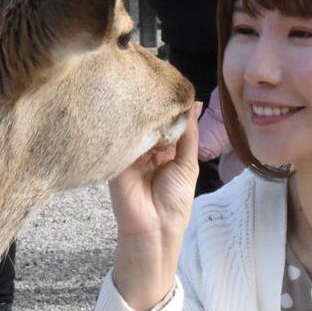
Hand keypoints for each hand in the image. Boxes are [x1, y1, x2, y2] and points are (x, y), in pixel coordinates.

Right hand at [109, 101, 201, 310]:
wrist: (154, 230)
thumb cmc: (175, 202)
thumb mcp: (188, 164)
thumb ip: (189, 134)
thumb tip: (196, 104)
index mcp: (166, 150)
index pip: (168, 121)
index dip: (172, 104)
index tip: (175, 83)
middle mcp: (147, 149)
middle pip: (151, 120)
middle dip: (155, 104)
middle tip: (157, 80)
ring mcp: (130, 152)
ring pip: (135, 126)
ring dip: (141, 112)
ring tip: (145, 90)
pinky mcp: (115, 159)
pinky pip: (120, 138)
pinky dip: (127, 126)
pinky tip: (131, 110)